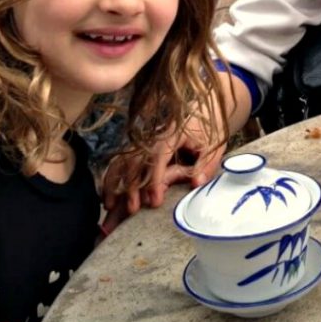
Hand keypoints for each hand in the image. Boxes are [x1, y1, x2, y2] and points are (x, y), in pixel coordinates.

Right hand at [101, 116, 225, 233]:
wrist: (204, 112)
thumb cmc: (209, 131)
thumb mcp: (214, 146)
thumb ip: (206, 164)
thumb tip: (196, 183)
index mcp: (172, 134)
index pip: (157, 157)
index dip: (154, 180)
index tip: (154, 201)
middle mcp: (154, 137)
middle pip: (135, 160)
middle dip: (131, 185)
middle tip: (133, 209)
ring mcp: (144, 141)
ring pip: (122, 160)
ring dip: (114, 182)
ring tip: (109, 205)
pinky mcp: (140, 148)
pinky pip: (120, 161)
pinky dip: (111, 177)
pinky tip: (107, 195)